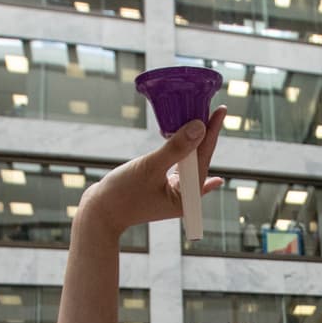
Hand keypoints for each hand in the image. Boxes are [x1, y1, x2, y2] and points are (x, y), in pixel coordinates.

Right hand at [78, 106, 225, 236]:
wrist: (100, 213)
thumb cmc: (122, 194)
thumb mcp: (150, 167)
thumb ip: (176, 148)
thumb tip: (200, 128)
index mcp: (187, 197)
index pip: (204, 158)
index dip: (212, 132)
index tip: (221, 111)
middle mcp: (185, 197)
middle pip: (199, 159)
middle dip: (206, 135)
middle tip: (215, 109)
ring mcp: (174, 193)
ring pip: (189, 162)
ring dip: (196, 142)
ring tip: (206, 120)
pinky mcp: (163, 188)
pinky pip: (179, 168)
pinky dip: (185, 156)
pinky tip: (210, 168)